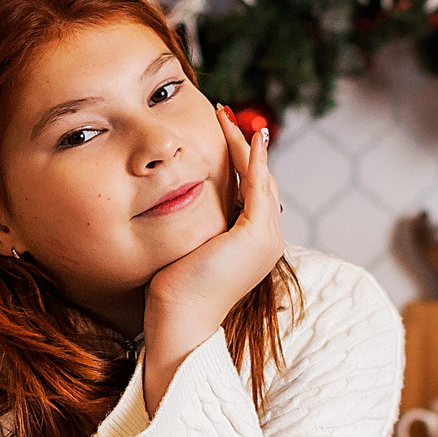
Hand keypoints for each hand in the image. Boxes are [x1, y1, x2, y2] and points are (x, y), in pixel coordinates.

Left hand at [142, 107, 283, 410]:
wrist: (178, 320)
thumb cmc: (172, 294)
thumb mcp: (184, 249)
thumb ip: (190, 228)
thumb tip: (171, 205)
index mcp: (250, 246)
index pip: (249, 194)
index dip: (238, 164)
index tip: (222, 136)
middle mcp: (266, 241)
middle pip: (260, 182)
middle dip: (243, 147)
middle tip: (226, 116)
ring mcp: (265, 239)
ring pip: (260, 179)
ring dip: (245, 145)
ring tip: (228, 118)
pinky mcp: (256, 235)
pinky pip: (259, 187)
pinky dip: (254, 160)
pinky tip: (247, 137)